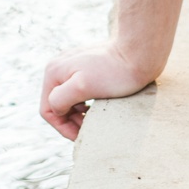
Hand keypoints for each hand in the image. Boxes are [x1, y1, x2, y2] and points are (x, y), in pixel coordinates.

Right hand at [39, 42, 156, 139]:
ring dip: (77, 113)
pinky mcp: (87, 66)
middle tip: (90, 130)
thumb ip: (60, 98)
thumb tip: (55, 109)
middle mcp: (59, 66)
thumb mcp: (83, 87)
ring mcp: (73, 65)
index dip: (63, 128)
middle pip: (57, 104)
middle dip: (71, 121)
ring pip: (68, 98)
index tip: (82, 136)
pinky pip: (79, 90)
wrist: (139, 52)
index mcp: (54, 72)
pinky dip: (85, 103)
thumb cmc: (115, 72)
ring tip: (94, 120)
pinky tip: (97, 106)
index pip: (48, 110)